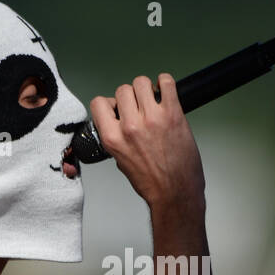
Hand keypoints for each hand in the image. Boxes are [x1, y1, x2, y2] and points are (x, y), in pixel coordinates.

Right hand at [89, 74, 204, 209]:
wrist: (175, 192)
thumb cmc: (151, 182)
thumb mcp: (120, 161)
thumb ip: (116, 137)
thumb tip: (118, 118)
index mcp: (113, 138)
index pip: (99, 103)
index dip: (109, 103)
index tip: (118, 108)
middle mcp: (130, 126)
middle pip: (122, 90)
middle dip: (131, 97)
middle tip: (140, 108)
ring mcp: (152, 118)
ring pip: (141, 82)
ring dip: (147, 89)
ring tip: (153, 101)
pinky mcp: (173, 114)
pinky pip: (166, 83)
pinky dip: (165, 82)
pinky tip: (165, 92)